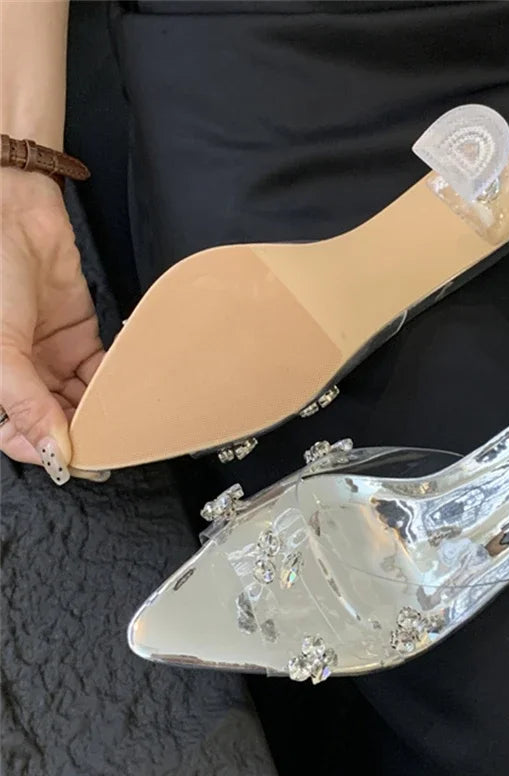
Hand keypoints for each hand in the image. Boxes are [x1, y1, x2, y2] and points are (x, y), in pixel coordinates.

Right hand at [1, 170, 107, 484]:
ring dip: (102, 409)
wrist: (14, 215)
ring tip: (124, 418)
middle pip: (54, 419)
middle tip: (112, 443)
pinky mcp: (78, 336)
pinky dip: (113, 381)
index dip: (44, 450)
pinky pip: (99, 369)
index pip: (19, 434)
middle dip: (81, 432)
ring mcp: (49, 356)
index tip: (77, 460)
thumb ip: (23, 400)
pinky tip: (128, 389)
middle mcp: (21, 372)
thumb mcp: (0, 345)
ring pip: (80, 398)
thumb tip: (50, 450)